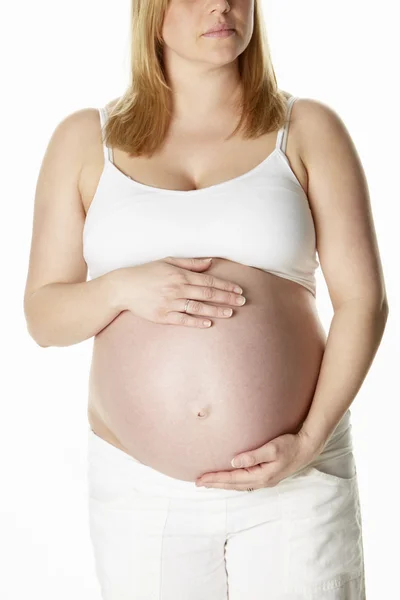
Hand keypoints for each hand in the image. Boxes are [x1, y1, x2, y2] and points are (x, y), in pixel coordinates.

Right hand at [110, 256, 245, 327]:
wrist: (123, 288)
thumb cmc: (146, 273)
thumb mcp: (168, 261)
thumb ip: (191, 263)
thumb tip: (211, 262)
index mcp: (180, 275)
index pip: (209, 281)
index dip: (225, 286)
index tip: (238, 290)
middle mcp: (177, 288)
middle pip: (207, 294)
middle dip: (227, 298)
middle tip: (242, 302)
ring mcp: (170, 303)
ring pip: (198, 307)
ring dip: (216, 310)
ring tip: (230, 313)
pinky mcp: (162, 316)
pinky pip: (183, 319)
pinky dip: (196, 321)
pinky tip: (209, 322)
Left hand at [195, 429, 322, 490]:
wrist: (307, 449)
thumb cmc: (290, 446)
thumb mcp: (272, 449)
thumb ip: (253, 455)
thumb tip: (233, 461)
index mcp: (260, 476)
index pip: (231, 479)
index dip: (215, 478)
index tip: (200, 479)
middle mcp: (261, 481)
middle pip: (232, 485)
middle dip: (215, 483)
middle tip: (198, 483)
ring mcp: (264, 480)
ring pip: (238, 485)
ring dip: (223, 484)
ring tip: (209, 482)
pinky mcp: (266, 475)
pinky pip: (244, 481)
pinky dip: (233, 482)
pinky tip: (229, 479)